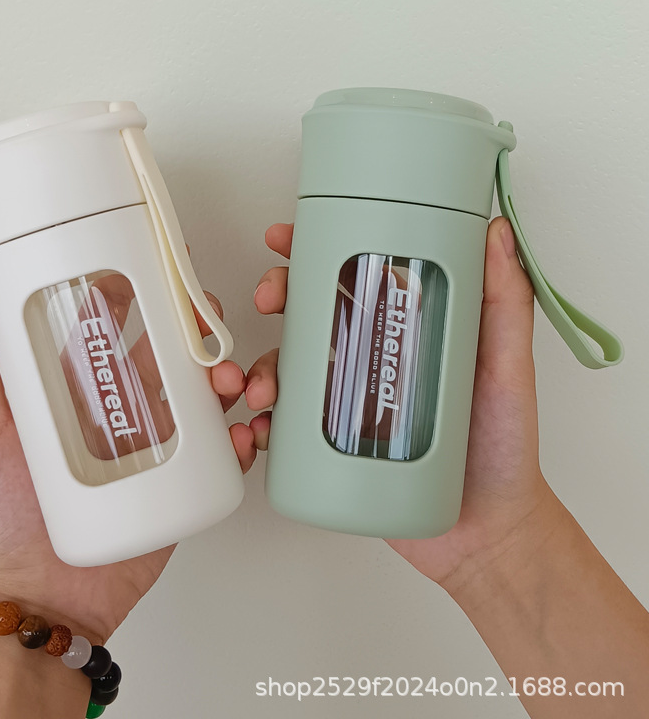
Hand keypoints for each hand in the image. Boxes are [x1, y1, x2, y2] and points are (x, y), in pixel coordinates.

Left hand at [0, 282, 256, 645]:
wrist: (40, 598)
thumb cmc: (1, 519)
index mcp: (78, 392)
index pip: (113, 329)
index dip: (136, 295)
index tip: (151, 268)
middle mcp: (120, 412)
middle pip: (168, 355)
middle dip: (193, 330)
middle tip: (203, 320)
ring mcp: (154, 447)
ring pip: (203, 397)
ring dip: (224, 377)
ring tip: (225, 380)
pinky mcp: (179, 485)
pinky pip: (220, 453)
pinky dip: (238, 437)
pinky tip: (238, 432)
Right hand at [247, 218, 552, 591]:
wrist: (488, 532)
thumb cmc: (504, 450)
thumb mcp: (509, 367)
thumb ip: (505, 305)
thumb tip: (497, 236)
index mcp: (406, 331)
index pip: (356, 278)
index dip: (314, 252)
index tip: (287, 239)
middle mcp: (372, 360)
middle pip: (311, 314)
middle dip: (277, 298)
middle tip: (270, 300)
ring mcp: (351, 403)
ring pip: (289, 368)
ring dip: (262, 366)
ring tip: (265, 386)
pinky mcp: (335, 445)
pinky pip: (287, 427)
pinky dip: (263, 423)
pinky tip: (260, 428)